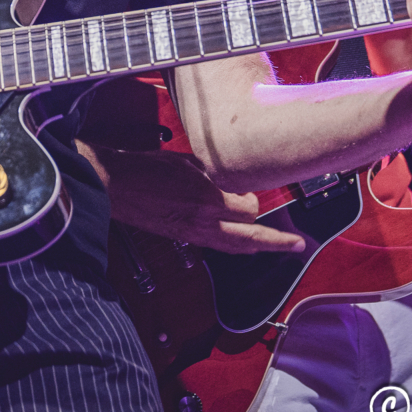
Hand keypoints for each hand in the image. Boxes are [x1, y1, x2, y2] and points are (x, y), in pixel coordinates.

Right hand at [78, 143, 306, 254]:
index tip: (253, 191)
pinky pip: (217, 246)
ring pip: (235, 247)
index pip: (248, 209)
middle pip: (250, 237)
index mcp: (205, 198)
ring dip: (258, 247)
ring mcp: (193, 234)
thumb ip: (212, 173)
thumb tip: (230, 179)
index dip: (254, 200)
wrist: (114, 186)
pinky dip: (234, 246)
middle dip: (276, 242)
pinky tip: (243, 245)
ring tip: (279, 249)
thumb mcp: (185, 162)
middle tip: (297, 245)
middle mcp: (203, 220)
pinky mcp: (183, 238)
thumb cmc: (144, 168)